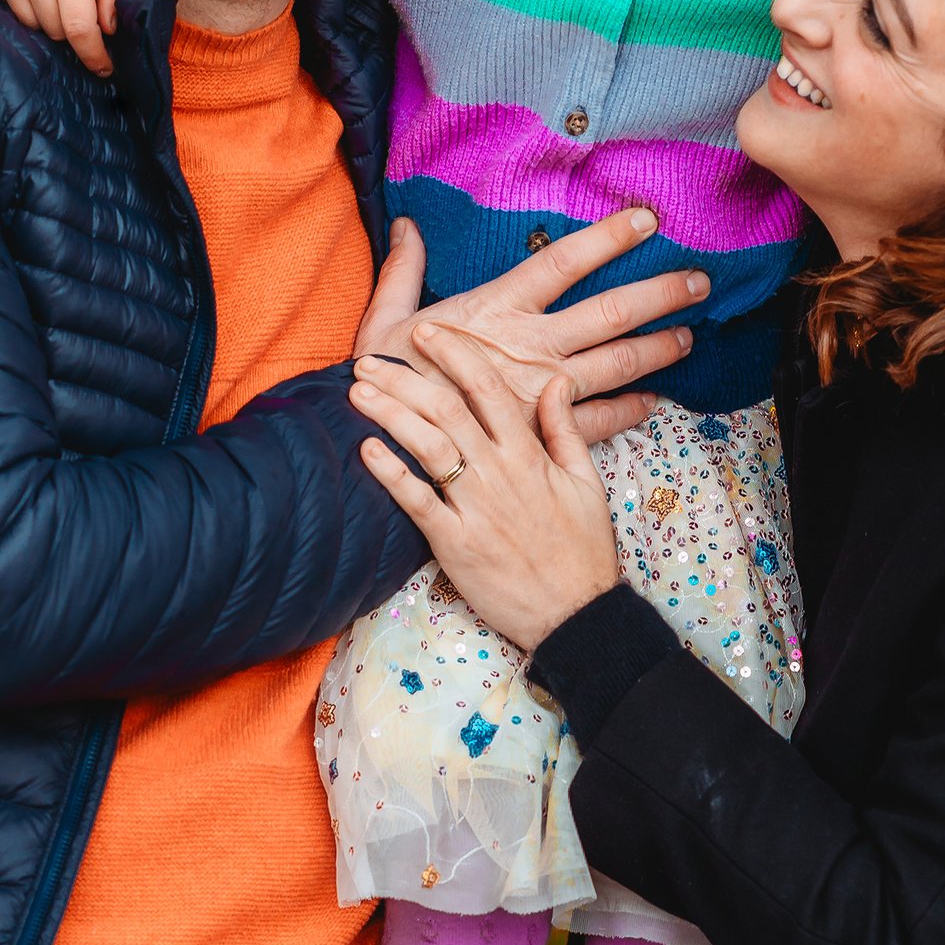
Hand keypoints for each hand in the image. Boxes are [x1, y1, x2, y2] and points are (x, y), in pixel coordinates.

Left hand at [351, 325, 621, 651]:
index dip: (454, 354)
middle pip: (445, 410)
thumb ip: (566, 429)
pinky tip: (365, 450)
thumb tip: (554, 381)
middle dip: (404, 378)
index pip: (487, 388)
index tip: (427, 331)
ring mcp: (474, 507)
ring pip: (426, 447)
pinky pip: (416, 501)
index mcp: (529, 454)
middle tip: (369, 358)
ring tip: (358, 392)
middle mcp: (498, 473)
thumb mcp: (586, 482)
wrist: (576, 613)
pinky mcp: (454, 543)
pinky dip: (390, 474)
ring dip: (389, 415)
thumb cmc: (583, 550)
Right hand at [355, 207, 707, 446]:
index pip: (564, 262)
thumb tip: (406, 226)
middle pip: (610, 312)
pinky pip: (599, 420)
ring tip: (689, 337)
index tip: (648, 221)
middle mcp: (529, 345)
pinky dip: (631, 409)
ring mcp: (541, 391)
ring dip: (657, 348)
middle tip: (699, 282)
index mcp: (496, 308)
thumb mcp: (385, 321)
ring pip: (616, 363)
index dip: (609, 239)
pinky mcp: (541, 434)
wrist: (375, 445)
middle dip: (660, 294)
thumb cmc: (379, 384)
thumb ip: (403, 270)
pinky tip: (654, 400)